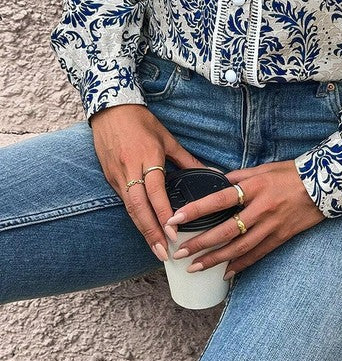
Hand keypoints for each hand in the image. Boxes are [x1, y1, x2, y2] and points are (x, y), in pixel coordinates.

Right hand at [90, 103, 210, 262]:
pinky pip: (123, 201)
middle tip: (163, 252)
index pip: (155, 191)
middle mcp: (130, 168)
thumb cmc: (142, 121)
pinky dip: (134, 217)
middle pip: (139, 206)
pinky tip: (144, 229)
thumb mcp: (167, 138)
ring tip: (155, 248)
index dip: (163, 213)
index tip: (173, 231)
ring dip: (142, 229)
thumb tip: (212, 173)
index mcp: (147, 156)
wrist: (110, 108)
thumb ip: (187, 159)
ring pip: (129, 208)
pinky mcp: (109, 177)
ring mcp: (116, 174)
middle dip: (151, 232)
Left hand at [164, 159, 325, 278]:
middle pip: (226, 230)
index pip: (220, 200)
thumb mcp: (264, 168)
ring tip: (195, 267)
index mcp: (254, 186)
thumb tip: (217, 181)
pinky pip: (257, 254)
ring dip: (215, 259)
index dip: (197, 210)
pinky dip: (240, 265)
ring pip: (239, 247)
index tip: (176, 218)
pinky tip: (225, 273)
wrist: (324, 185)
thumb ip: (239, 176)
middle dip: (201, 243)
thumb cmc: (291, 173)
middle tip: (180, 253)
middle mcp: (261, 208)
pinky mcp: (281, 237)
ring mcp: (272, 225)